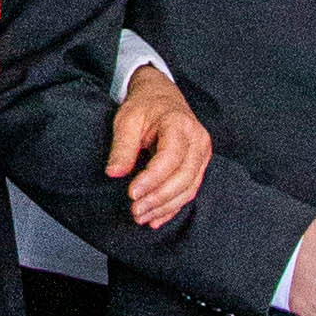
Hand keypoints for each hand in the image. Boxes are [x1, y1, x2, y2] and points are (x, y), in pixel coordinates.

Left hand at [108, 65, 212, 232]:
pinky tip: (155, 219)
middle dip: (158, 198)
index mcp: (180, 125)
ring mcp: (202, 154)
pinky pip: (189, 191)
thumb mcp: (127, 120)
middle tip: (134, 211)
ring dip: (164, 207)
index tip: (131, 194)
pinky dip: (172, 207)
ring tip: (140, 217)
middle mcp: (198, 140)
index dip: (152, 179)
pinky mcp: (199, 166)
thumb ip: (122, 147)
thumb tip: (114, 174)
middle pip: (183, 177)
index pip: (170, 158)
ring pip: (188, 188)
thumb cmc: (143, 107)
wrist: (162, 97)